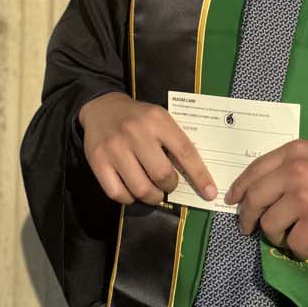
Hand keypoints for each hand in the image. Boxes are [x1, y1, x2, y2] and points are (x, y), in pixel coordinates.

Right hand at [78, 92, 215, 206]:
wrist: (101, 107)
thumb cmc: (138, 117)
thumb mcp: (160, 119)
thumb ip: (175, 141)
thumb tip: (194, 175)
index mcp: (158, 120)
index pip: (185, 151)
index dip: (200, 176)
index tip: (210, 192)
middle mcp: (136, 133)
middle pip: (162, 174)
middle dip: (170, 186)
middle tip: (168, 185)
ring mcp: (115, 148)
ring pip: (141, 188)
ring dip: (152, 196)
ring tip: (153, 192)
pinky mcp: (97, 161)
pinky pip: (118, 193)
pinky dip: (129, 198)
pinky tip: (132, 191)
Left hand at [224, 141, 307, 259]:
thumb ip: (291, 168)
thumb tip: (260, 192)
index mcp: (294, 152)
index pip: (254, 170)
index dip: (239, 188)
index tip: (233, 201)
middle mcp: (295, 170)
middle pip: (253, 198)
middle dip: (247, 218)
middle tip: (250, 230)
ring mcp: (304, 195)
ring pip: (269, 224)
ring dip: (275, 237)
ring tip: (288, 240)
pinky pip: (292, 243)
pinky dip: (297, 251)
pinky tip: (306, 249)